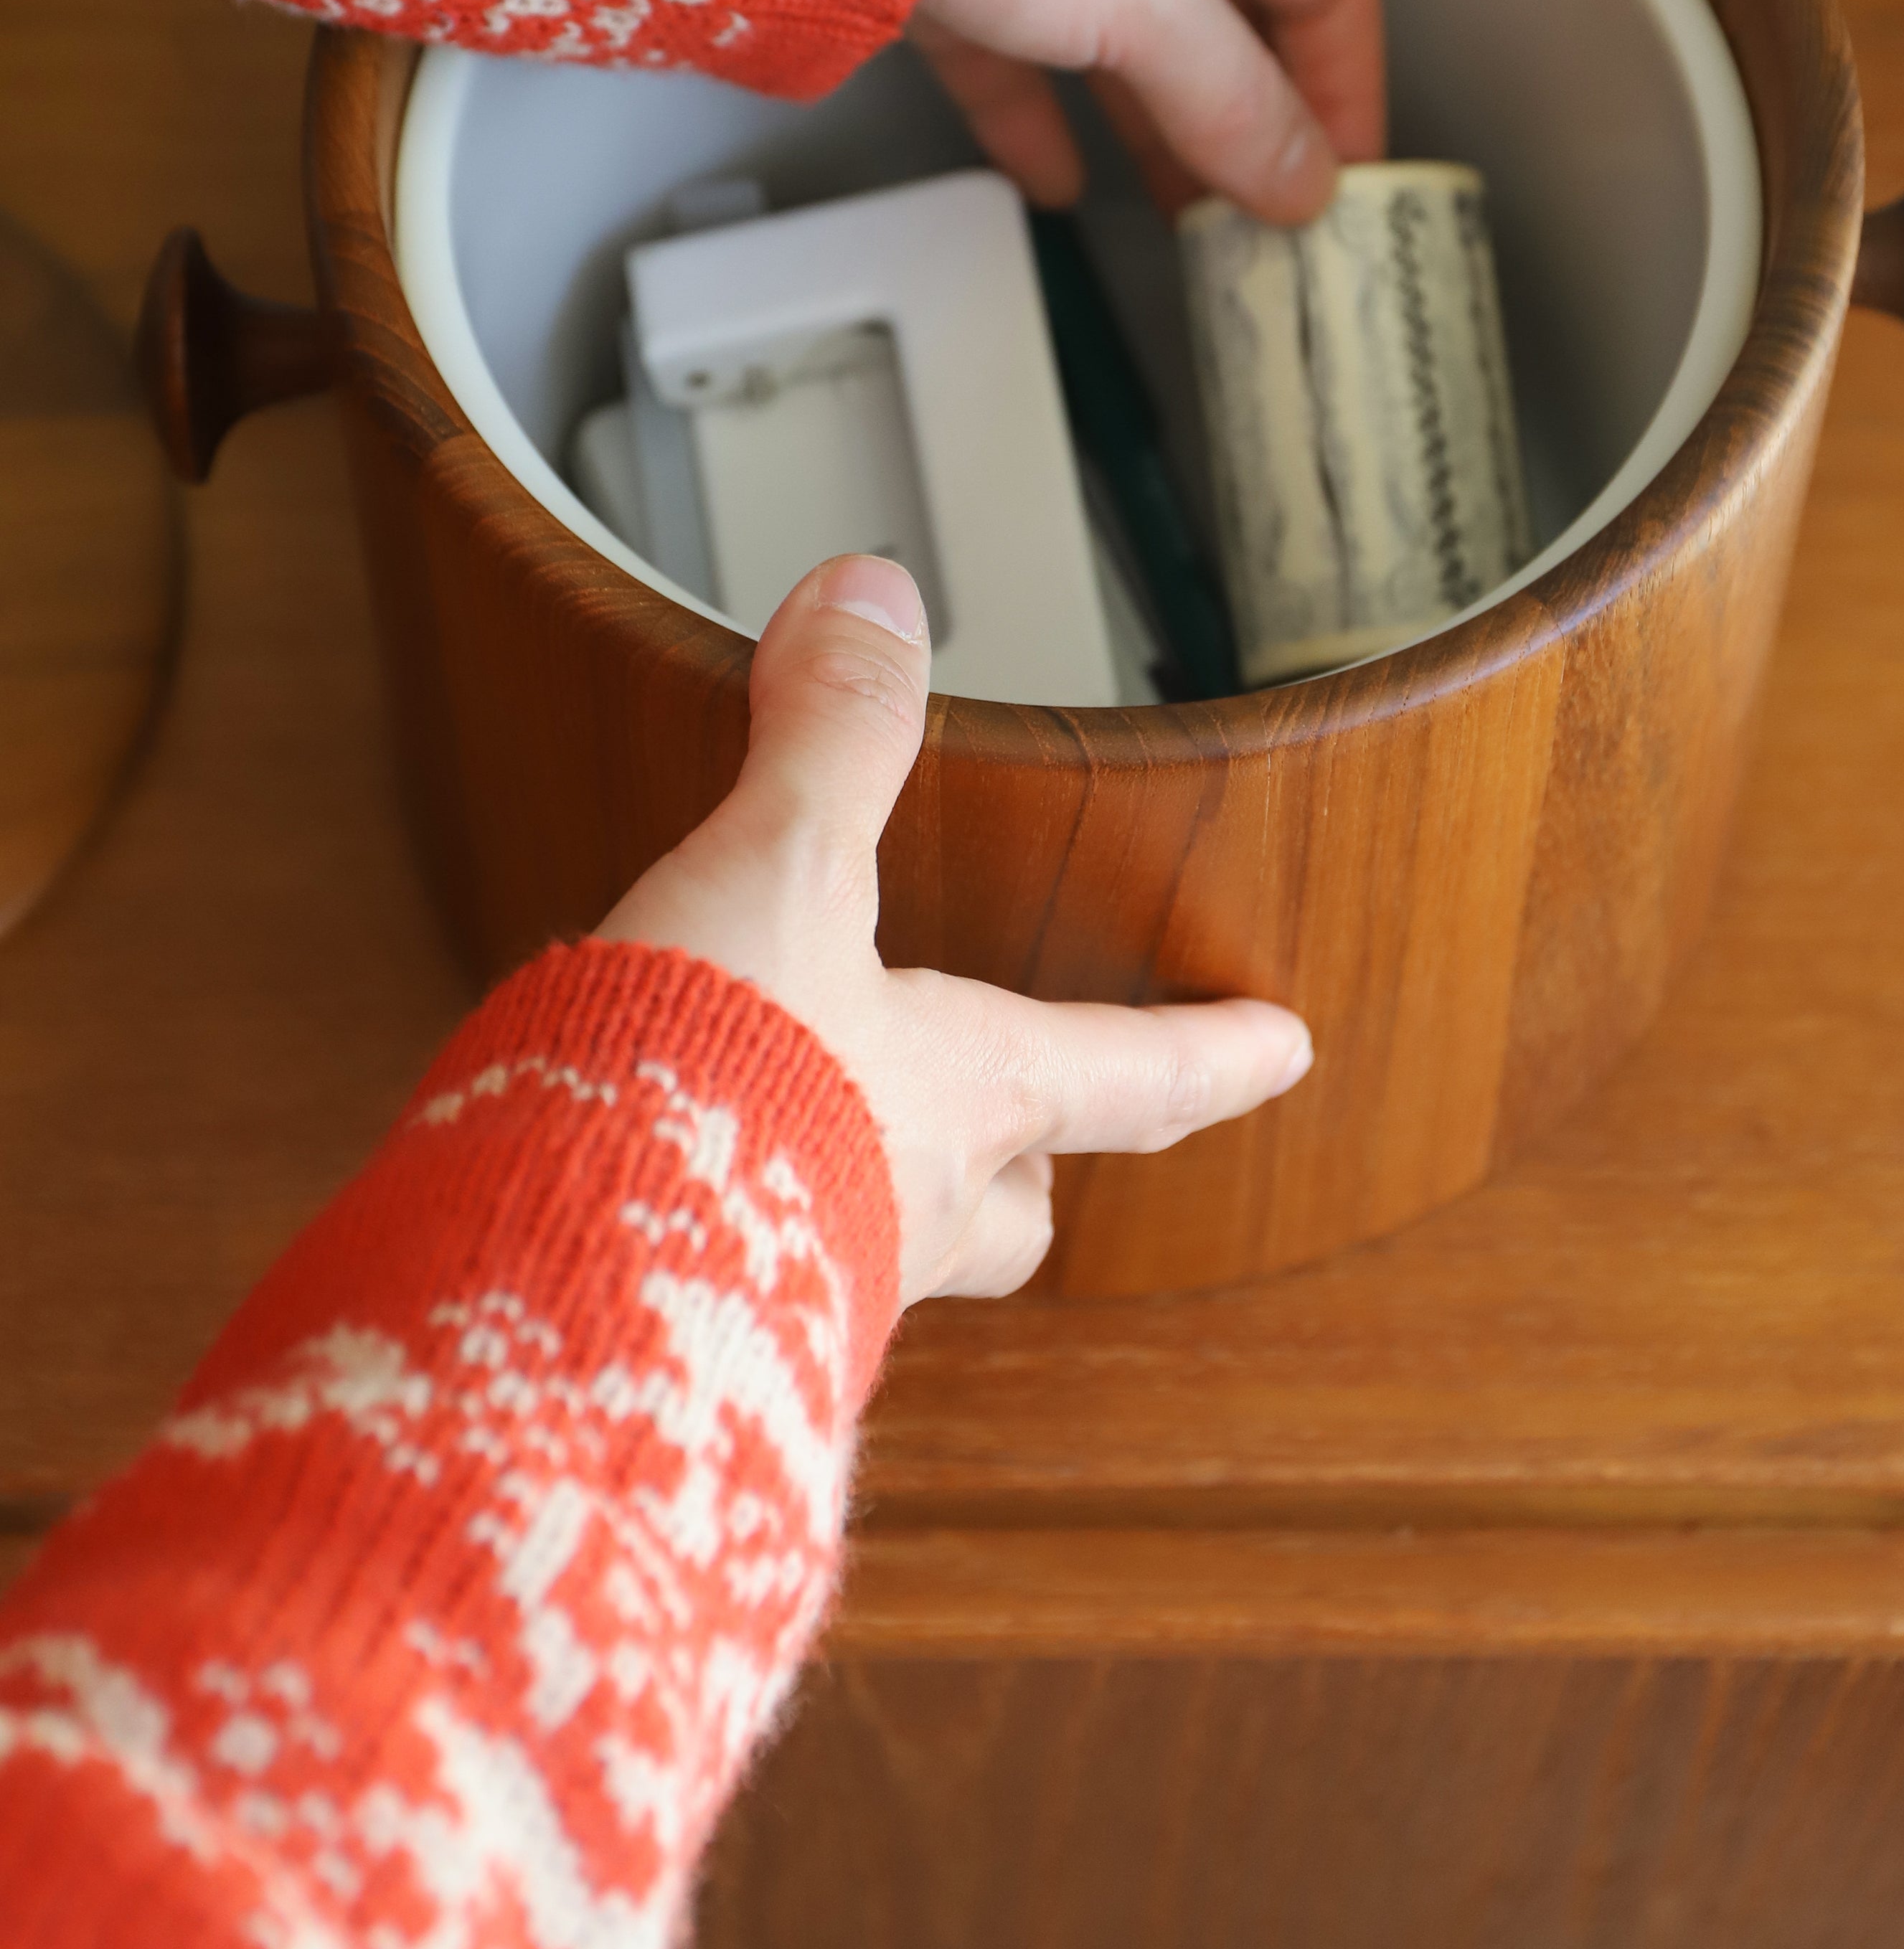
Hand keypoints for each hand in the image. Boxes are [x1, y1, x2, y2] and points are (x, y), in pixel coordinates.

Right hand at [592, 554, 1312, 1304]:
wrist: (575, 1284)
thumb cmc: (708, 1087)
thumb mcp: (783, 868)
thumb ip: (832, 736)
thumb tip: (873, 603)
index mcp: (967, 1096)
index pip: (1133, 1074)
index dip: (1211, 1054)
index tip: (1282, 1050)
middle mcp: (912, 1215)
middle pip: (1019, 1211)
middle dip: (1036, 1168)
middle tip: (1050, 1156)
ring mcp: (811, 1301)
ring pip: (895, 1259)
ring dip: (882, 1207)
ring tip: (827, 1159)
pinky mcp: (704, 1346)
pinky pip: (758, 1299)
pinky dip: (741, 1251)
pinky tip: (680, 1214)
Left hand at [913, 0, 1386, 224]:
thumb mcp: (1152, 3)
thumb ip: (1234, 104)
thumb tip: (1299, 182)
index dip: (1346, 86)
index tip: (1341, 179)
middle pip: (1231, 13)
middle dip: (1248, 120)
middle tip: (1264, 218)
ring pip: (1128, 37)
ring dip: (1157, 131)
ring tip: (1181, 219)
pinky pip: (1023, 49)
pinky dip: (1042, 116)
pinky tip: (1054, 181)